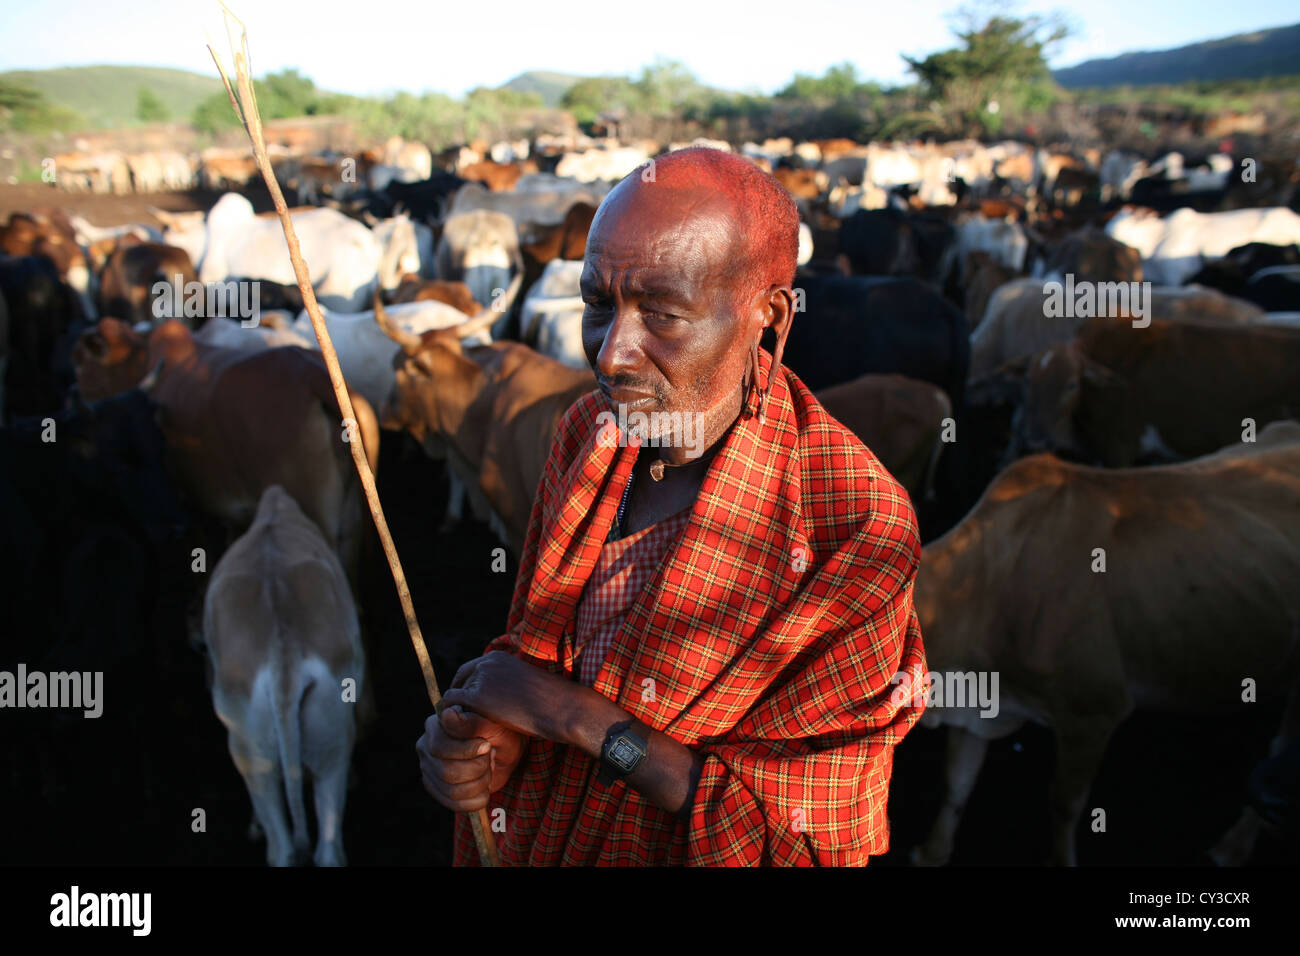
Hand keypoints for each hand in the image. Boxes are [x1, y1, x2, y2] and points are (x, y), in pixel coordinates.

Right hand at [416, 703, 526, 811]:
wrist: (505, 748)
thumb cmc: (498, 730)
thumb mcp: (491, 722)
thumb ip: (470, 721)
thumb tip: (447, 715)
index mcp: (435, 726)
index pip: (439, 747)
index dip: (466, 751)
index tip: (487, 746)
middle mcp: (425, 748)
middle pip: (446, 772)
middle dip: (477, 769)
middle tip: (490, 758)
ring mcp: (429, 770)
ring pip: (451, 791)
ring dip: (479, 784)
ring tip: (488, 770)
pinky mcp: (436, 789)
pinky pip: (453, 804)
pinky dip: (475, 800)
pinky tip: (485, 788)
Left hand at [441, 651, 587, 742]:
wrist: (560, 707)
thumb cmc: (550, 701)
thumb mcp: (524, 684)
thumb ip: (506, 685)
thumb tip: (497, 699)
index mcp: (498, 657)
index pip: (469, 670)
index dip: (466, 687)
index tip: (467, 704)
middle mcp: (487, 663)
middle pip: (460, 680)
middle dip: (460, 698)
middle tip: (462, 718)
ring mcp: (481, 678)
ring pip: (455, 693)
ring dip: (458, 709)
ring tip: (464, 728)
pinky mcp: (478, 697)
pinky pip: (453, 704)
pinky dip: (453, 716)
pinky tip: (464, 730)